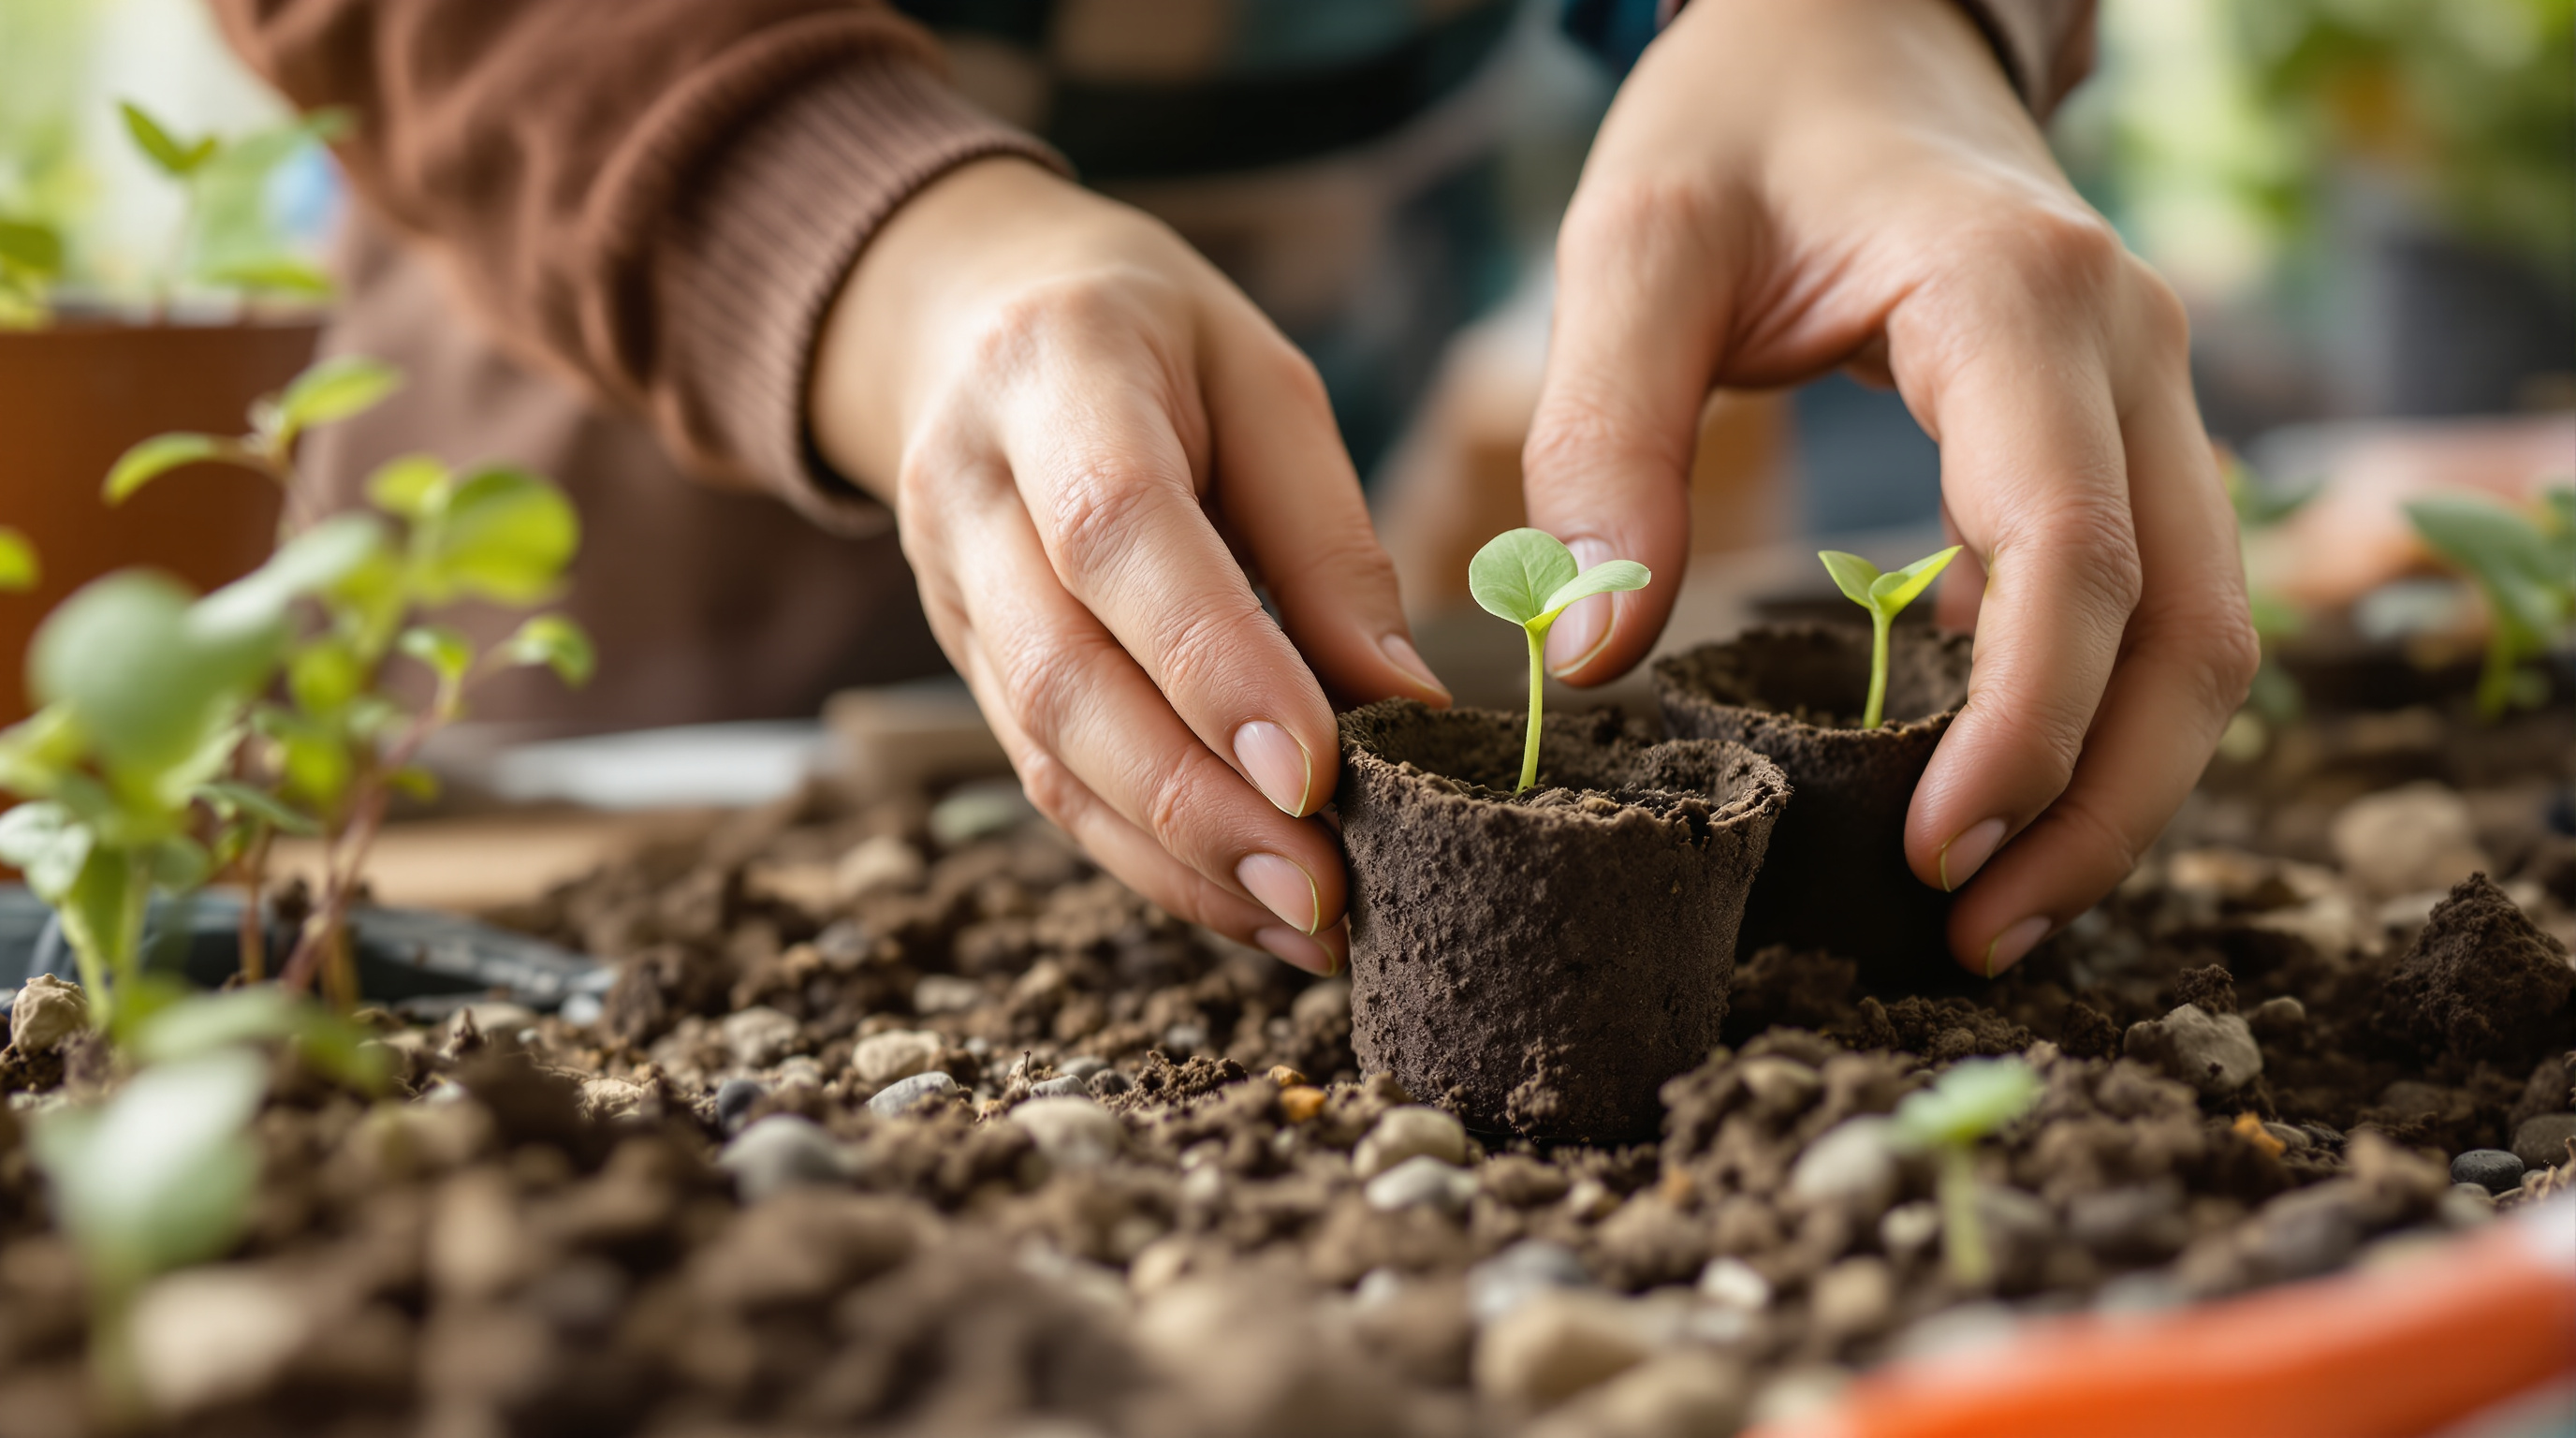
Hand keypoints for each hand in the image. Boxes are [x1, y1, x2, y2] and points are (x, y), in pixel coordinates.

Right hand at [810, 158, 1449, 974]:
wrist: (974, 319)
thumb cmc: (1156, 345)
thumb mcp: (1264, 385)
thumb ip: (1327, 543)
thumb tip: (1407, 710)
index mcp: (1052, 375)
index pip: (1119, 537)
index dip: (1213, 664)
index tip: (1318, 771)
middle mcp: (969, 490)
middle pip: (1067, 676)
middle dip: (1200, 803)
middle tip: (1326, 890)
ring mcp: (947, 592)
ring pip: (1048, 754)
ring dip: (1180, 858)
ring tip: (1308, 921)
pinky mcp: (966, 667)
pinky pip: (1048, 782)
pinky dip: (1152, 859)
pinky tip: (1250, 903)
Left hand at [1523, 0, 2257, 974]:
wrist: (1848, 22)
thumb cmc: (1737, 124)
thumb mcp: (1634, 246)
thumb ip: (1601, 437)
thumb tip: (1588, 655)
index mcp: (2020, 302)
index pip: (2073, 557)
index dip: (2026, 733)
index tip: (1934, 858)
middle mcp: (2129, 353)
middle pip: (2189, 630)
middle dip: (2104, 808)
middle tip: (1975, 936)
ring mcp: (2146, 392)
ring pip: (2203, 630)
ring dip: (2122, 783)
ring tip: (1991, 904)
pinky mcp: (2117, 431)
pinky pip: (2153, 599)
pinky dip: (2099, 712)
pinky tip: (1990, 790)